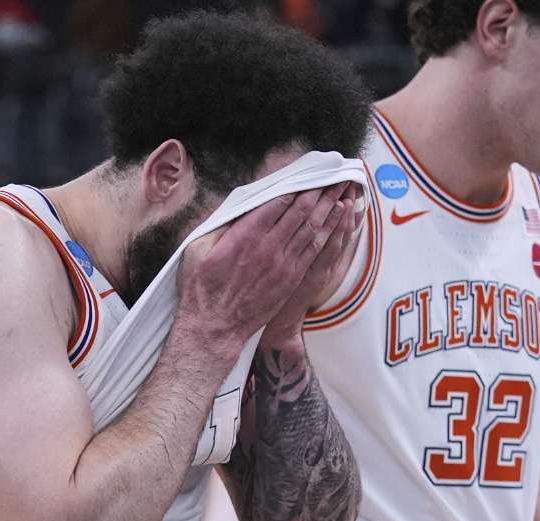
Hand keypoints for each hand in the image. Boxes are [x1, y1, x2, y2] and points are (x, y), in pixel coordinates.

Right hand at [174, 188, 351, 357]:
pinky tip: (338, 219)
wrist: (215, 327)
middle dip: (319, 191)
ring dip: (329, 208)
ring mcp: (283, 263)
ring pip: (312, 228)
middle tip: (334, 176)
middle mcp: (268, 246)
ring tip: (342, 191)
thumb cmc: (201, 289)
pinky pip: (315, 250)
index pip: (278, 202)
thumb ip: (219, 225)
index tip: (309, 173)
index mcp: (245, 235)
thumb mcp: (197, 248)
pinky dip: (329, 231)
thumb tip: (236, 206)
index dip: (297, 186)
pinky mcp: (291, 278)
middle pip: (300, 212)